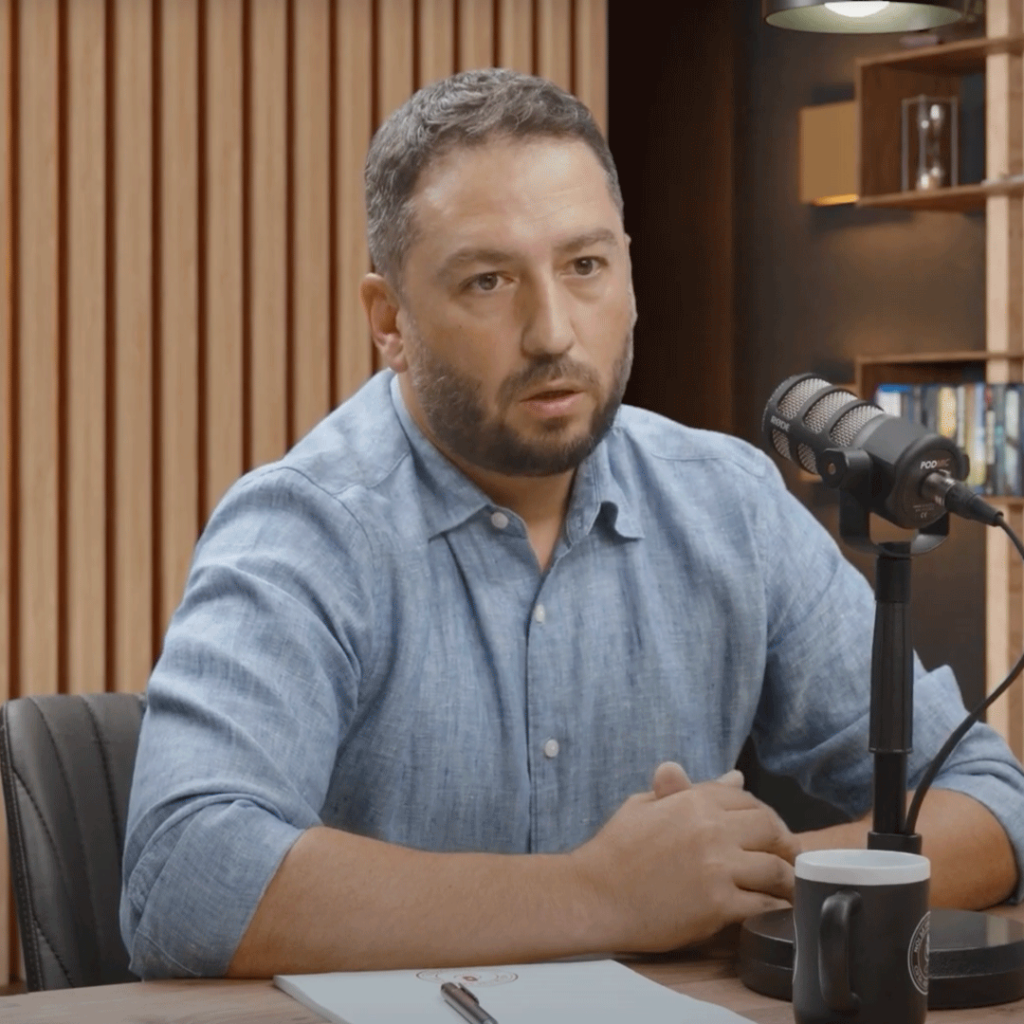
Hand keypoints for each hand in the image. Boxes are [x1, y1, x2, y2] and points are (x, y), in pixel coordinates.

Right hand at [570, 762, 797, 953]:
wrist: (594, 896)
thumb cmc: (614, 850)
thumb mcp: (645, 806)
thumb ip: (687, 790)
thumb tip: (732, 777)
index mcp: (693, 801)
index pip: (747, 800)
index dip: (763, 815)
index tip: (768, 831)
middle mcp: (711, 829)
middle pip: (771, 830)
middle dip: (785, 843)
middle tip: (788, 857)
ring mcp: (717, 867)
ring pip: (775, 869)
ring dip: (786, 879)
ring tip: (787, 888)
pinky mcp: (718, 905)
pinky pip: (763, 905)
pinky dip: (774, 909)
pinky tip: (772, 910)